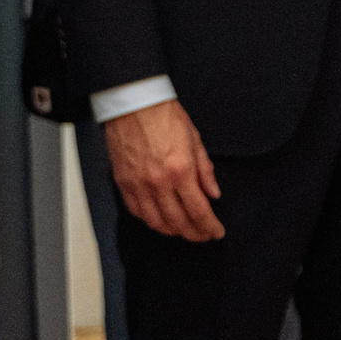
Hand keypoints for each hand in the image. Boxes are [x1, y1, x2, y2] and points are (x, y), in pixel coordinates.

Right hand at [105, 99, 224, 240]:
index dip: (210, 226)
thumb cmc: (165, 116)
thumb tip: (213, 193)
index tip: (217, 232)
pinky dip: (150, 221)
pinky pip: (137, 212)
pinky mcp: (123, 183)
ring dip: (172, 231)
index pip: (199, 210)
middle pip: (179, 222)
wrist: (135, 104)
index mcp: (181, 170)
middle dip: (194, 233)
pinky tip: (160, 221)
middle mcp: (159, 182)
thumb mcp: (195, 139)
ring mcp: (138, 185)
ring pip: (156, 222)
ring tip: (184, 230)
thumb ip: (205, 171)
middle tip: (203, 235)